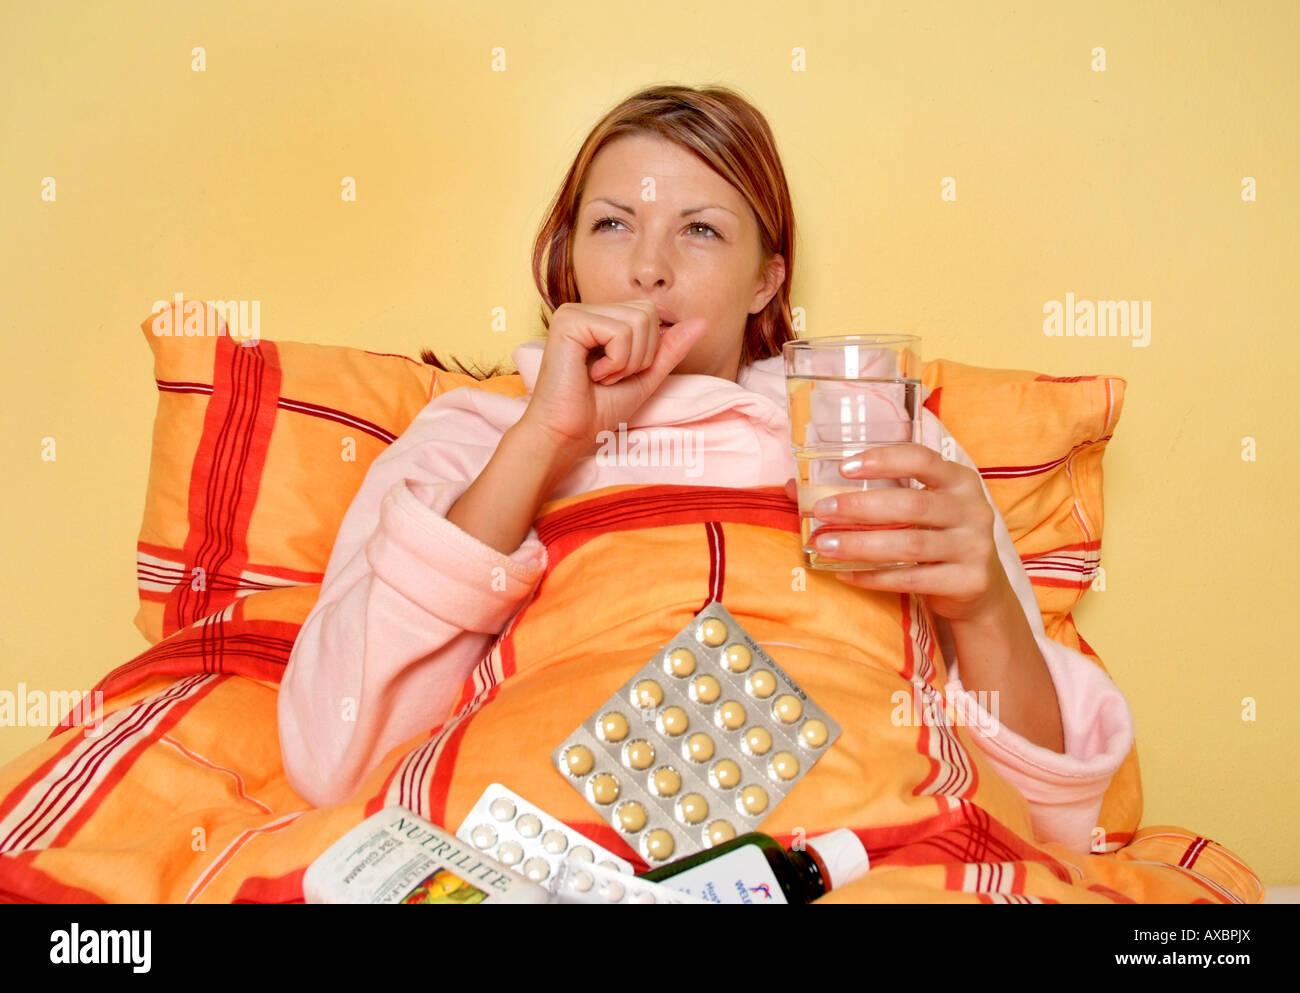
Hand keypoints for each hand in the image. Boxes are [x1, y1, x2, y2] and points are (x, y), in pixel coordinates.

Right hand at [520, 299, 708, 454]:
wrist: (567, 434)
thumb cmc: (597, 410)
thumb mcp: (645, 377)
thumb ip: (669, 349)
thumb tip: (701, 322)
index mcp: (599, 318)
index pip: (650, 313)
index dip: (648, 350)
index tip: (619, 373)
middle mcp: (585, 310)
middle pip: (647, 313)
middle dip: (641, 354)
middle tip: (610, 376)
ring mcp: (574, 313)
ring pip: (638, 321)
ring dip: (628, 361)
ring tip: (601, 377)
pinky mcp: (568, 321)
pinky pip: (620, 332)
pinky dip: (616, 362)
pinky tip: (592, 374)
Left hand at [784, 442, 1009, 623]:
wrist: (981, 589)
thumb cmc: (937, 537)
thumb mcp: (918, 510)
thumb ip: (870, 494)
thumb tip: (794, 487)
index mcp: (959, 481)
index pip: (922, 459)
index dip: (883, 460)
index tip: (844, 467)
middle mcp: (972, 510)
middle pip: (910, 505)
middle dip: (860, 508)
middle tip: (822, 511)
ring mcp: (973, 547)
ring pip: (909, 544)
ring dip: (860, 545)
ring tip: (823, 545)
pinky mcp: (967, 581)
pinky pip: (912, 578)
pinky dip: (874, 577)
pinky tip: (845, 574)